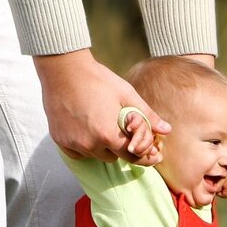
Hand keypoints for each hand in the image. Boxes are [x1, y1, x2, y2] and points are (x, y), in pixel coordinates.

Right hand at [33, 49, 170, 164]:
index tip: (150, 154)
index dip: (143, 155)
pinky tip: (86, 129)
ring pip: (95, 155)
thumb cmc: (98, 79)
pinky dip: (84, 145)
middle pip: (113, 157)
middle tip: (121, 130)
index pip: (131, 156)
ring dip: (101, 146)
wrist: (63, 69)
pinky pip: (77, 152)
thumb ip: (147, 115)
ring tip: (102, 125)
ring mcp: (73, 143)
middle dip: (120, 146)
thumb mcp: (126, 94)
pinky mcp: (59, 140)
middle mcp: (90, 144)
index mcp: (109, 135)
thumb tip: (167, 130)